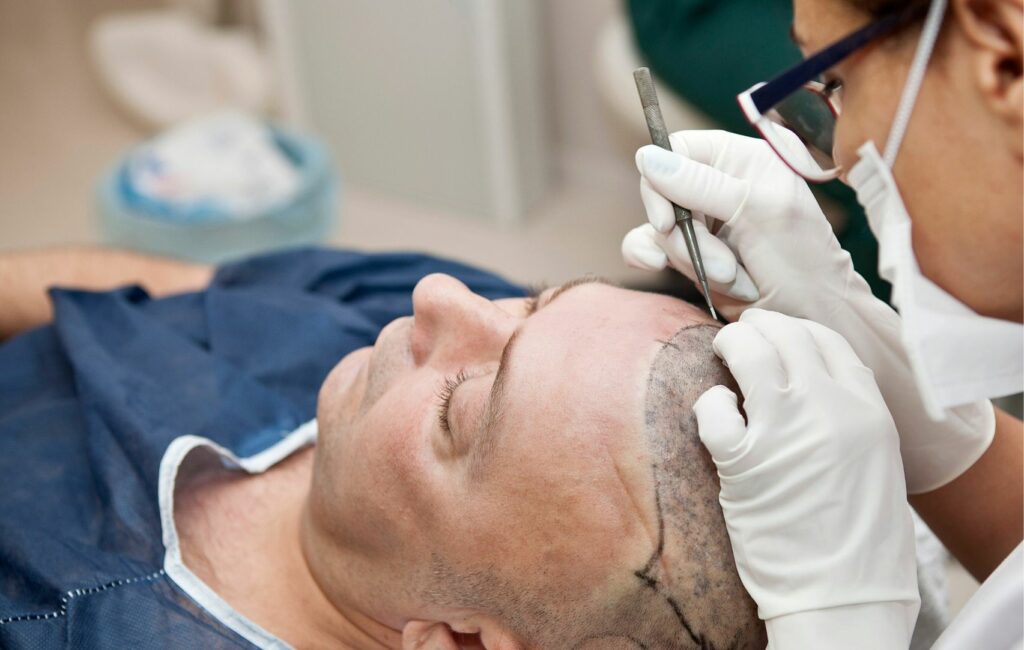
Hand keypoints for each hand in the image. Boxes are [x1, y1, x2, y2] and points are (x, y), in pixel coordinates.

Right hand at [622, 129, 994, 492]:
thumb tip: (646, 154)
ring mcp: (716, 238)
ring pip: (655, 228)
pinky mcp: (706, 276)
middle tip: (716, 252)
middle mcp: (731, 200)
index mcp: (753, 170)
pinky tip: (709, 287)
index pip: (684, 148)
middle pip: (663, 189)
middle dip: (679, 222)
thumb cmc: (811, 277)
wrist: (830, 348)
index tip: (676, 203)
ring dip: (679, 253)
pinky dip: (671, 271)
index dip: (670, 172)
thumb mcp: (761, 218)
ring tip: (729, 278)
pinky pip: (661, 259)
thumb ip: (703, 183)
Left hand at [694, 309, 919, 648]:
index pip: (828, 342)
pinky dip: (710, 403)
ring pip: (749, 354)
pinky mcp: (744, 460)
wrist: (843, 596)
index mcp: (869, 411)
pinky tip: (716, 412)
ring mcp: (785, 431)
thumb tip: (811, 382)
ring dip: (731, 345)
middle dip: (759, 326)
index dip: (796, 329)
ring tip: (723, 350)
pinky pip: (715, 408)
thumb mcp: (877, 462)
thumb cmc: (860, 538)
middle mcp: (830, 410)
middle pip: (787, 336)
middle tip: (743, 332)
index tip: (778, 330)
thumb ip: (850, 415)